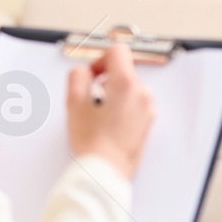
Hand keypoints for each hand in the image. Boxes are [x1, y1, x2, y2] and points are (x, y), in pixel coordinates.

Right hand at [66, 43, 154, 180]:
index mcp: (125, 84)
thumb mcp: (74, 103)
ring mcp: (148, 108)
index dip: (100, 58)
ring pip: (128, 89)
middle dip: (105, 81)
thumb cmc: (93, 143)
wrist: (106, 170)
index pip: (117, 51)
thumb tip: (84, 72)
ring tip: (99, 117)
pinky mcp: (148, 122)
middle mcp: (141, 93)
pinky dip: (122, 108)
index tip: (92, 73)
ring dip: (114, 96)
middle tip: (91, 100)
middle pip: (123, 71)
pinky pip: (134, 105)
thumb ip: (77, 76)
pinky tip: (108, 125)